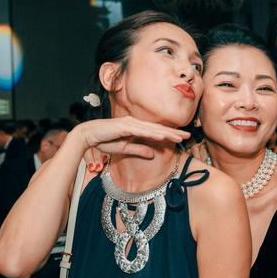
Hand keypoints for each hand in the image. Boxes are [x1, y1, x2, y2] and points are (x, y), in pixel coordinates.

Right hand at [74, 116, 189, 167]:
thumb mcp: (125, 148)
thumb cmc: (104, 140)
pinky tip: (163, 135)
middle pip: (158, 128)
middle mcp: (135, 123)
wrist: (88, 136)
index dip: (170, 134)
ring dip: (167, 132)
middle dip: (174, 132)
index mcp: (135, 127)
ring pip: (152, 129)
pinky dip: (153, 133)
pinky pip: (142, 131)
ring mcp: (130, 123)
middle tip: (188, 135)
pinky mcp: (124, 126)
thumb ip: (139, 150)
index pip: (155, 131)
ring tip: (180, 137)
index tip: (182, 138)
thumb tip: (153, 154)